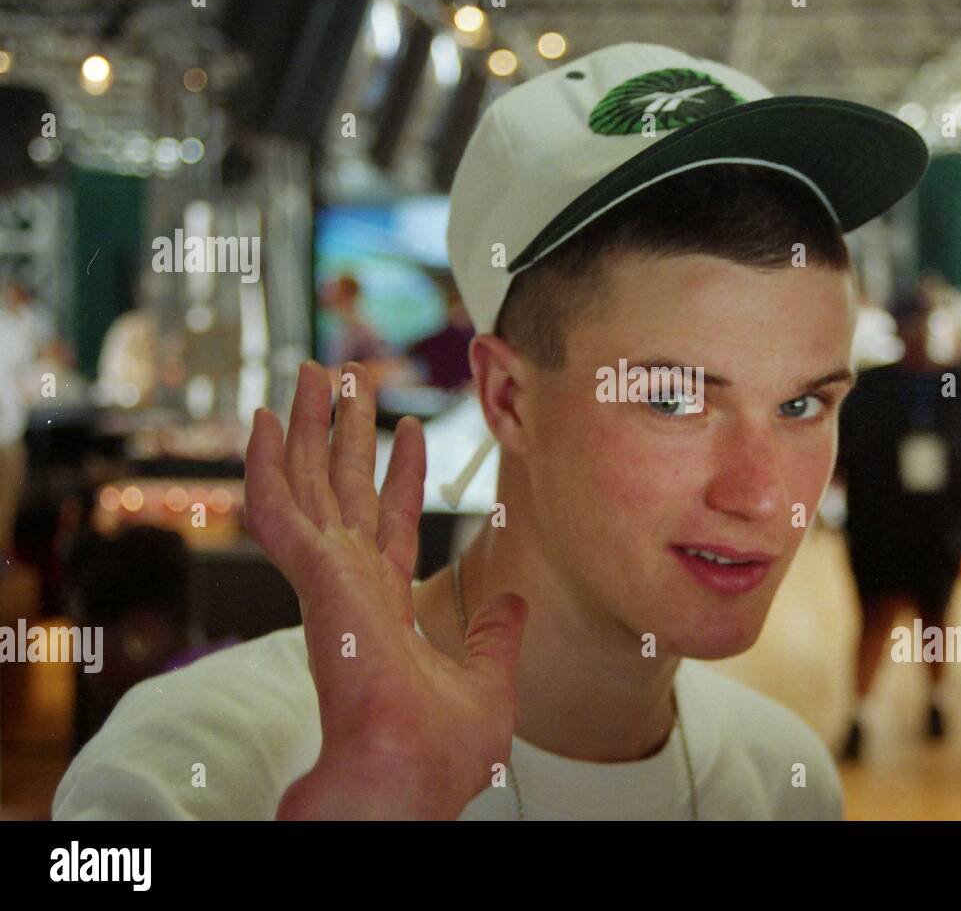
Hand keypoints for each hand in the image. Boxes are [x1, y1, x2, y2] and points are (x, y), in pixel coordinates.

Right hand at [244, 361, 526, 818]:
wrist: (408, 776)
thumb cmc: (440, 749)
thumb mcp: (488, 676)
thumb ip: (495, 633)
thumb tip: (514, 602)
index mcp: (385, 602)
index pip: (391, 520)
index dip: (399, 472)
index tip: (408, 428)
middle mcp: (350, 582)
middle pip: (342, 488)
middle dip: (343, 430)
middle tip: (340, 374)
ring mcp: (326, 577)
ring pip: (308, 482)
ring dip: (306, 425)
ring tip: (310, 370)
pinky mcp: (312, 576)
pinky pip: (277, 508)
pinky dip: (264, 462)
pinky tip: (259, 418)